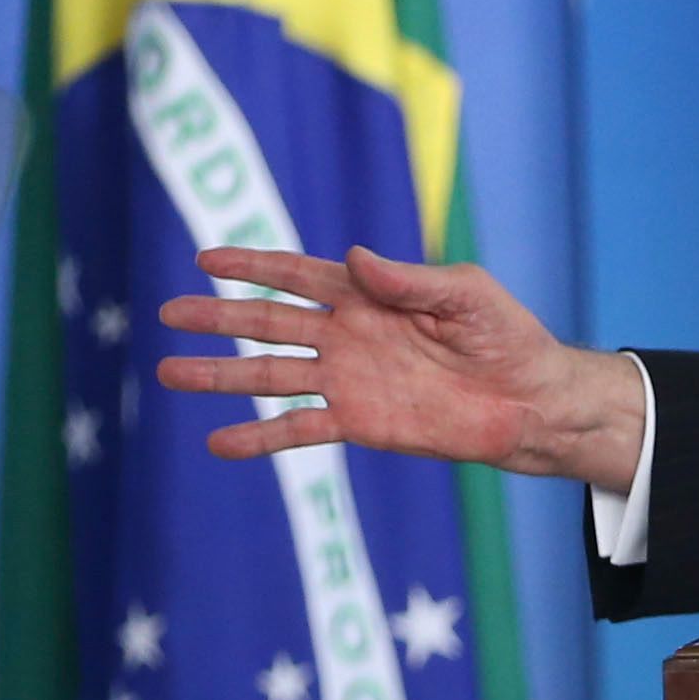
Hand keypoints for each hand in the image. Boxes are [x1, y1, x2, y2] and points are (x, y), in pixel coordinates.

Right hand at [156, 246, 649, 492]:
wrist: (530, 400)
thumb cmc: (506, 336)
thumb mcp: (464, 293)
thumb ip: (408, 279)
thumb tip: (356, 258)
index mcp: (368, 295)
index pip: (297, 274)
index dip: (253, 265)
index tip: (205, 258)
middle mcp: (348, 335)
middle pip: (268, 322)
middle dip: (218, 317)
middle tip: (168, 313)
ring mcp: (349, 380)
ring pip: (271, 375)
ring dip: (222, 376)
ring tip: (171, 373)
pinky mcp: (360, 422)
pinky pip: (300, 429)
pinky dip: (260, 437)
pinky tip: (219, 442)